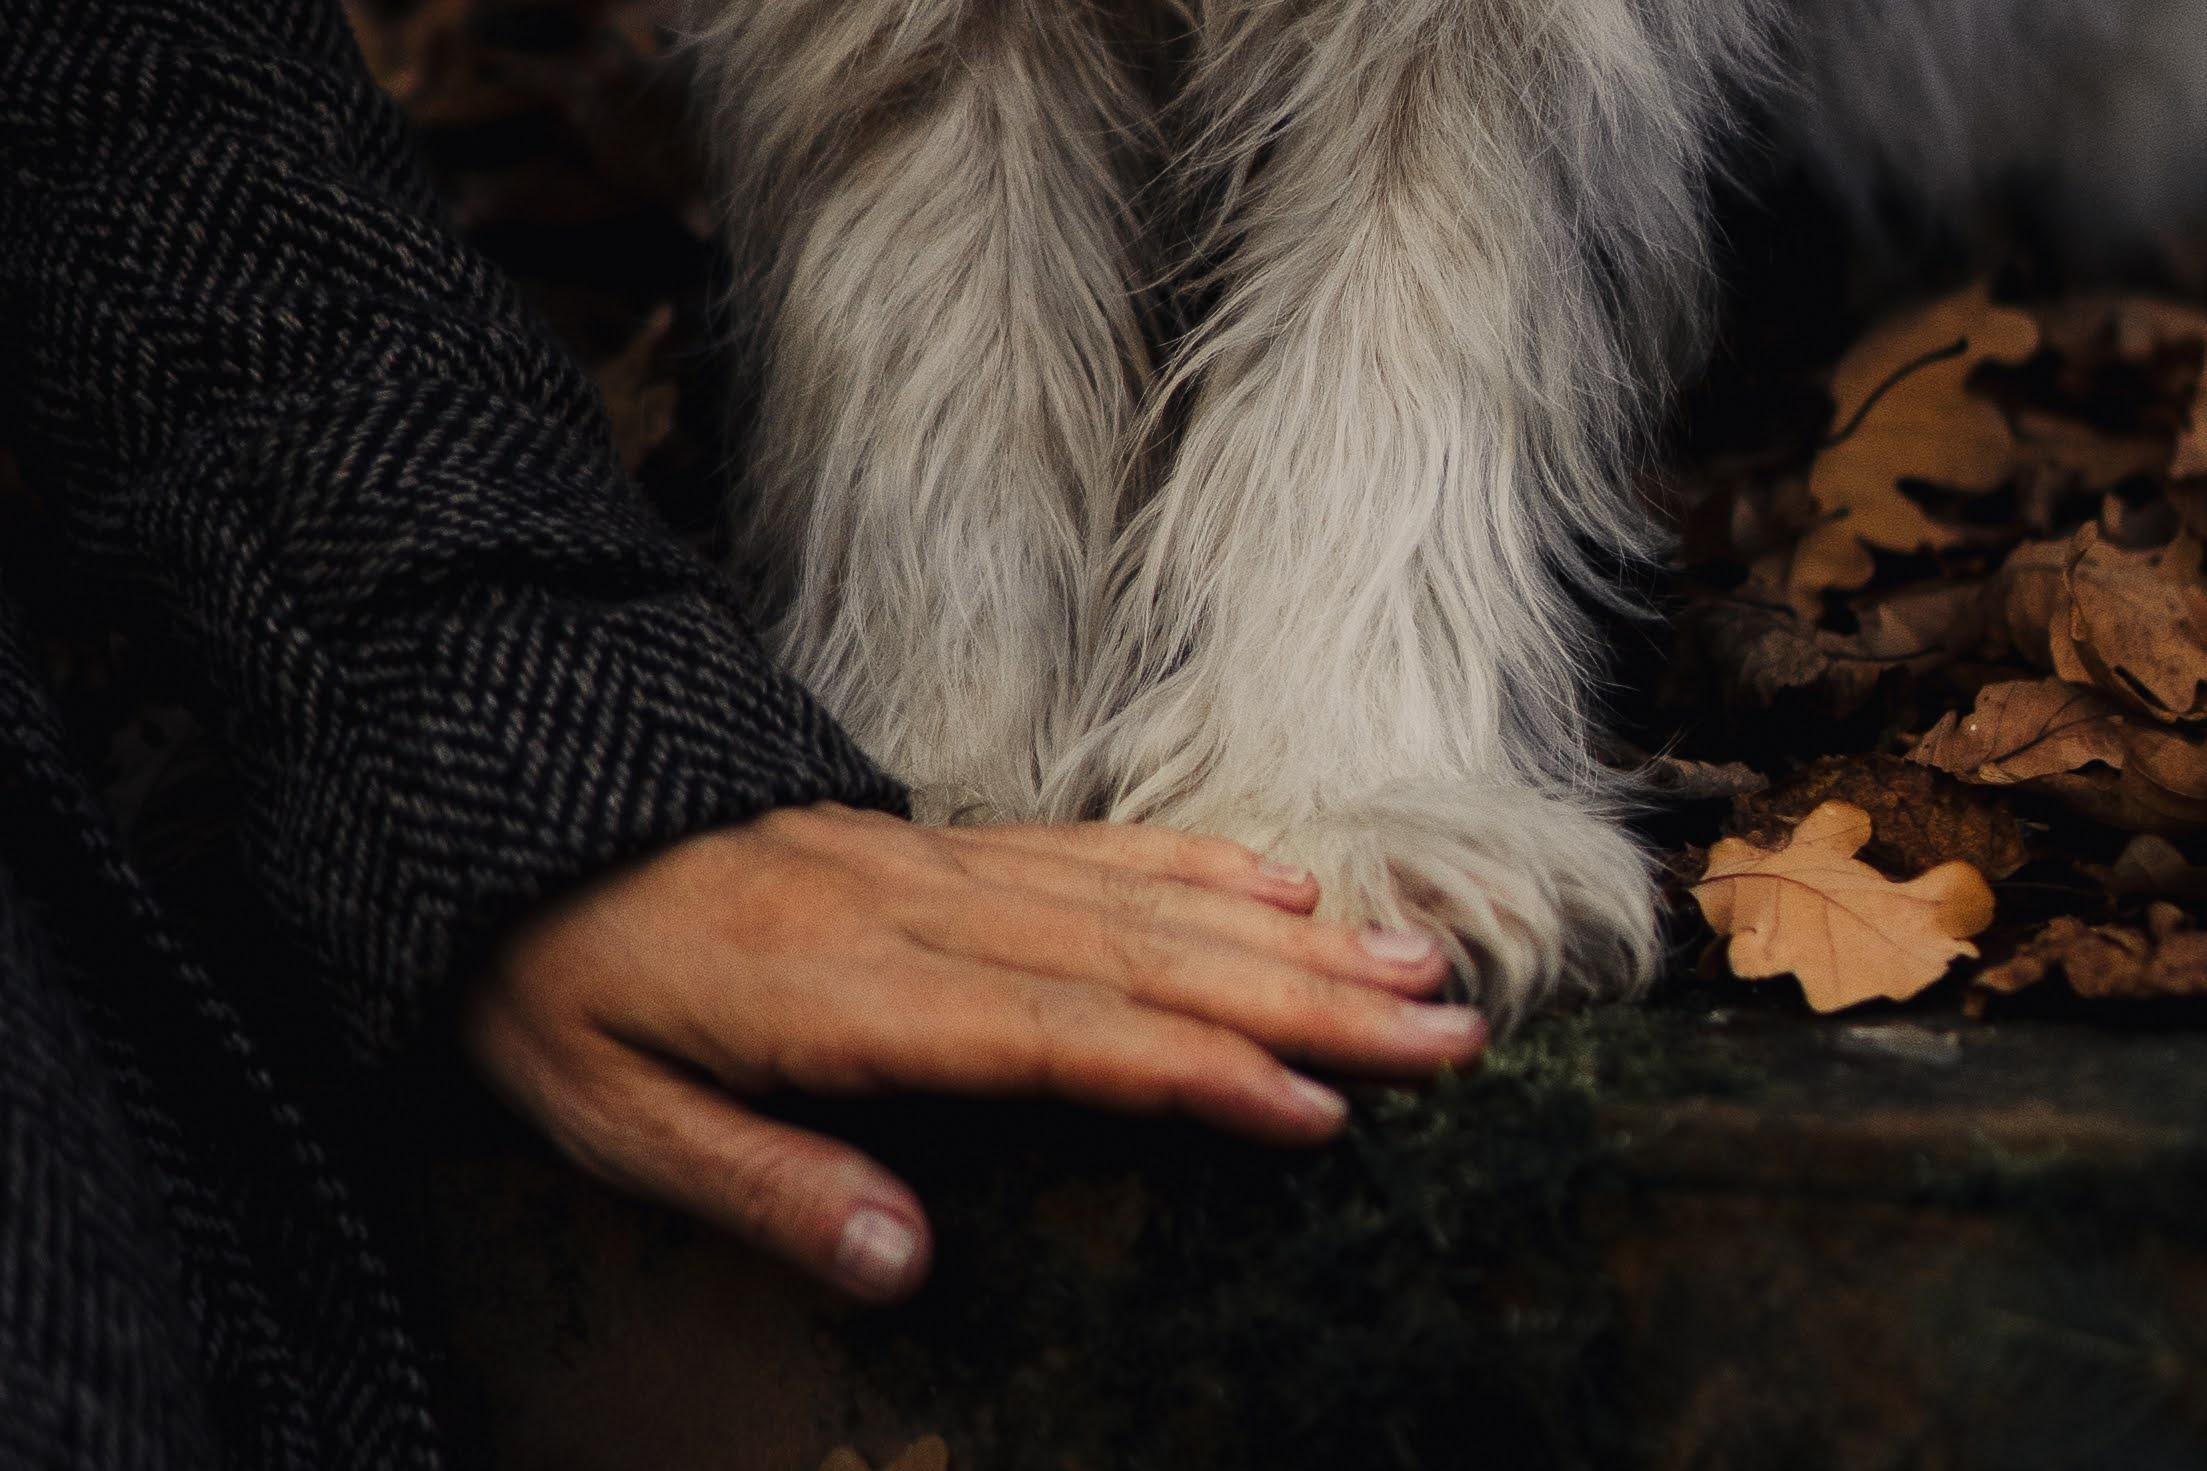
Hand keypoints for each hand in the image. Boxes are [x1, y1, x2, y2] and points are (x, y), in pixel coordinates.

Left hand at [463, 803, 1485, 1303]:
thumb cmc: (564, 991)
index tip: (1318, 1108)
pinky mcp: (940, 843)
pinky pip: (1088, 848)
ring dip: (1286, 938)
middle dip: (1306, 1003)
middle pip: (1141, 962)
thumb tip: (912, 1267)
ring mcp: (942, 866)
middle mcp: (924, 918)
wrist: (524, 826)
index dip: (1189, 1071)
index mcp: (848, 997)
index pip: (1052, 1036)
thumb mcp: (612, 1116)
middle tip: (1449, 1031)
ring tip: (1413, 966)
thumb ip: (763, 1187)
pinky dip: (1195, 866)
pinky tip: (1279, 889)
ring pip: (1143, 901)